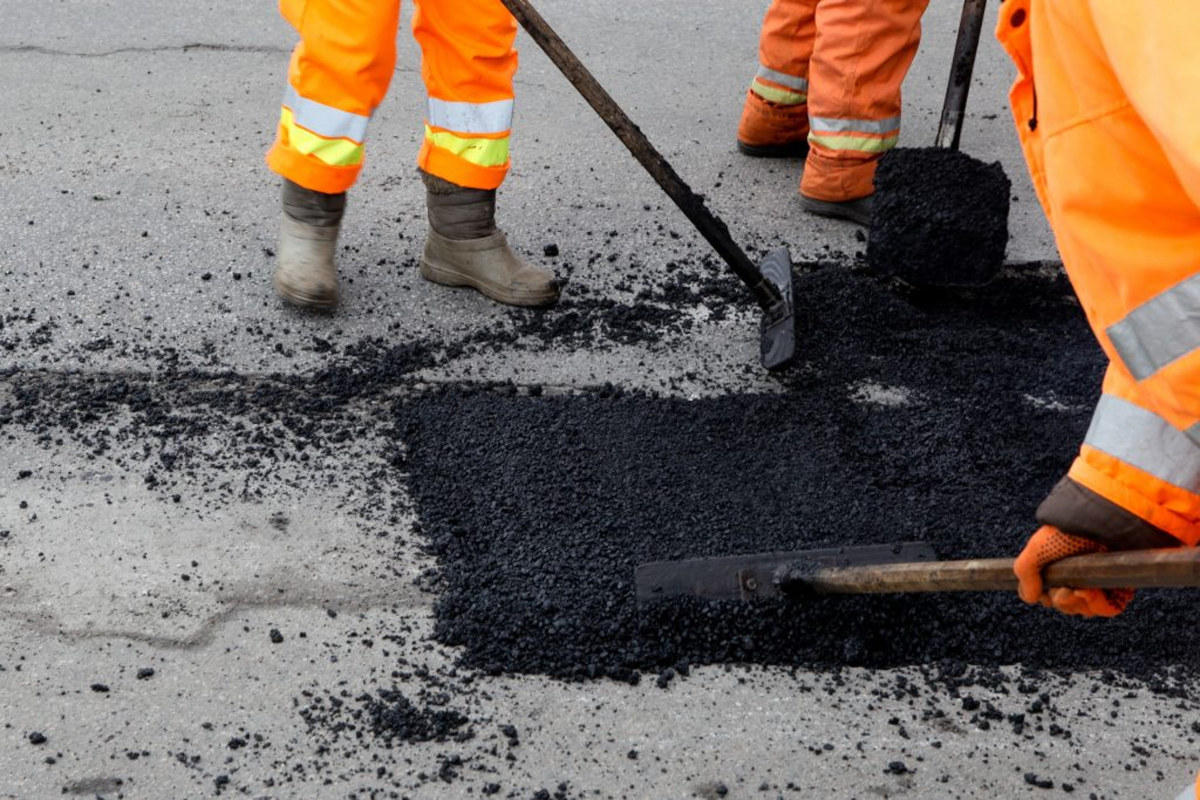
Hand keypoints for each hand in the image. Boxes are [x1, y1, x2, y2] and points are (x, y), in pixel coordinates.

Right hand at [1013, 525, 1131, 617]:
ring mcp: (1100, 582)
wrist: (1099, 523)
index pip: (1052, 595)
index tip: (1043, 590)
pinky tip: (1087, 592)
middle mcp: (1081, 575)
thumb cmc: (1068, 531)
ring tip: (1076, 590)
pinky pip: (1108, 608)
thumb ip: (1025, 572)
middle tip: (1061, 590)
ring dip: (1077, 604)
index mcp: (1061, 567)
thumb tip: (1029, 597)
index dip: (1046, 598)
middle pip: (1068, 605)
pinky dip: (1096, 605)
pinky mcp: (1120, 586)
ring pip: (1086, 609)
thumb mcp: (1037, 548)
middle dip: (1061, 601)